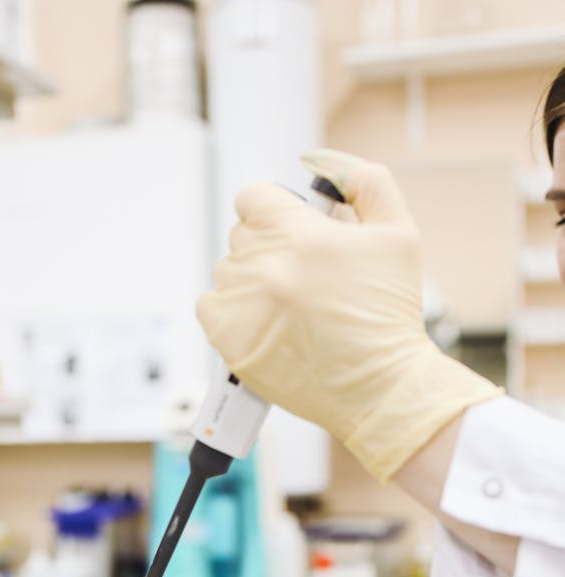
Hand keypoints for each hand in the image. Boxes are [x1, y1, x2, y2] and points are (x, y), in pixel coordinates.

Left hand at [196, 148, 499, 481]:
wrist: (383, 387)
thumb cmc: (390, 315)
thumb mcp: (397, 231)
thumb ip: (362, 181)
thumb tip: (314, 159)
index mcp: (300, 233)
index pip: (252, 196)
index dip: (274, 210)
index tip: (291, 231)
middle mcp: (265, 266)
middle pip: (241, 236)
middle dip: (270, 249)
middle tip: (303, 279)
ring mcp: (244, 306)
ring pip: (227, 273)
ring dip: (251, 282)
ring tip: (288, 308)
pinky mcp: (231, 343)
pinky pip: (209, 308)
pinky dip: (230, 312)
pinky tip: (262, 322)